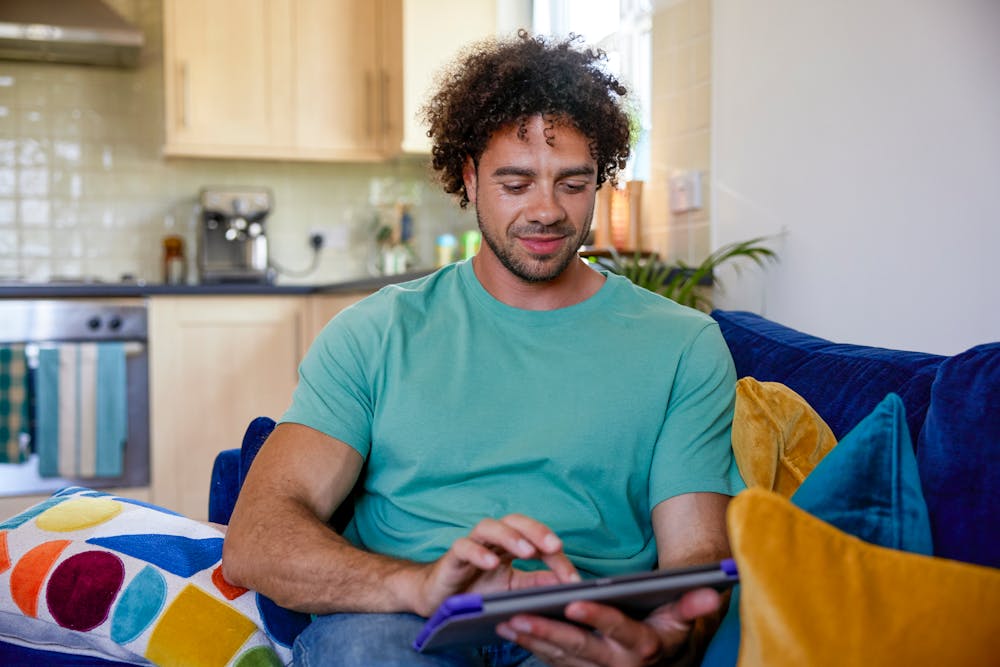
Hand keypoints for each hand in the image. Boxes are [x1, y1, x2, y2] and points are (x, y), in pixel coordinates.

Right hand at [413, 514, 579, 616]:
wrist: (438, 600)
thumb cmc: (476, 591)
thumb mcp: (512, 590)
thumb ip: (536, 583)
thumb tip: (566, 583)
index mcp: (509, 546)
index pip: (536, 539)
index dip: (556, 555)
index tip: (572, 578)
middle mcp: (492, 540)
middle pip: (515, 521)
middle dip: (537, 531)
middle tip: (555, 547)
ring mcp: (471, 545)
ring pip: (489, 526)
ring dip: (511, 537)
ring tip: (528, 552)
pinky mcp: (452, 557)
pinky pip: (464, 547)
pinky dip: (478, 552)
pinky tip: (492, 563)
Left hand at [495, 587, 722, 666]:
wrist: (663, 664)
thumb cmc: (668, 630)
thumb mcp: (681, 618)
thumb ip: (692, 605)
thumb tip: (713, 591)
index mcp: (643, 646)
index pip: (618, 630)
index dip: (597, 617)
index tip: (574, 604)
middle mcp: (617, 663)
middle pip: (579, 648)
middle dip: (548, 633)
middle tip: (519, 616)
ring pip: (560, 657)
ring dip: (532, 640)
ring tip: (506, 620)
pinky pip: (552, 661)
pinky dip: (531, 646)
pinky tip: (509, 629)